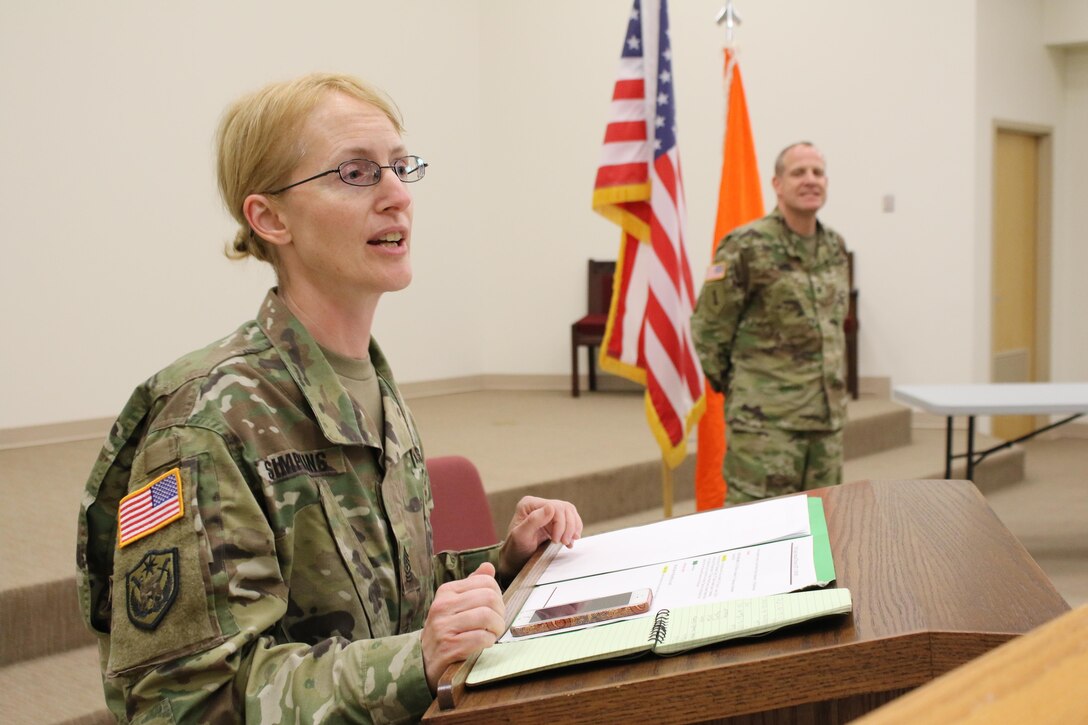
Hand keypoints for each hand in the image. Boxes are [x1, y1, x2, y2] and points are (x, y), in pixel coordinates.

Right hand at [421, 562, 504, 692]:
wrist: (423, 662)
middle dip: (500, 613)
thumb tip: (488, 567)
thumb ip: (473, 586)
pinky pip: (480, 637)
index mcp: (446, 591)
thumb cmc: (446, 632)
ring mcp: (443, 627)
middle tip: (497, 624)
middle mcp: (442, 606)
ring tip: (492, 634)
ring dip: (496, 628)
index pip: (485, 582)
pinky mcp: (448, 647)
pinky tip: (484, 644)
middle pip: (489, 598)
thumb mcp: (456, 605)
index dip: (498, 596)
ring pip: (486, 616)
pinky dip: (488, 641)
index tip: (496, 609)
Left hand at [497, 496, 582, 582]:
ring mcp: (547, 511)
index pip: (555, 507)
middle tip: (564, 542)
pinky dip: (573, 530)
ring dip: (573, 528)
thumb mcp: (521, 536)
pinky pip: (570, 519)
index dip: (560, 524)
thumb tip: (550, 507)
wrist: (516, 559)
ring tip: (567, 542)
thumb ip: (534, 521)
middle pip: (564, 509)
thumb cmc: (515, 549)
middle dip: (568, 527)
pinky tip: (569, 541)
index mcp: (529, 504)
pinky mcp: (554, 520)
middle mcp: (538, 504)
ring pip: (570, 512)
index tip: (556, 540)